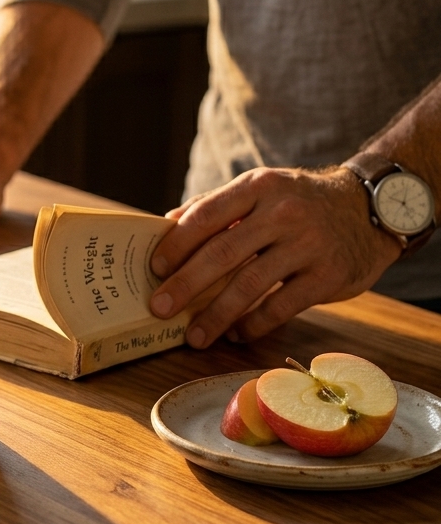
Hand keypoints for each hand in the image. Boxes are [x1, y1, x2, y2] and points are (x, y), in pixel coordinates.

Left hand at [148, 166, 401, 346]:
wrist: (370, 208)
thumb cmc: (299, 202)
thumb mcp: (260, 190)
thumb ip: (215, 206)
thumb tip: (165, 227)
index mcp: (258, 187)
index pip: (206, 215)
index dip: (177, 244)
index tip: (154, 269)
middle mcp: (282, 213)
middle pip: (222, 253)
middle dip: (185, 285)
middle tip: (159, 308)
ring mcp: (307, 245)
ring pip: (249, 286)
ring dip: (216, 315)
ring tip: (193, 336)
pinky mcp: (327, 276)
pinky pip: (281, 307)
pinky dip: (254, 324)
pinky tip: (236, 334)